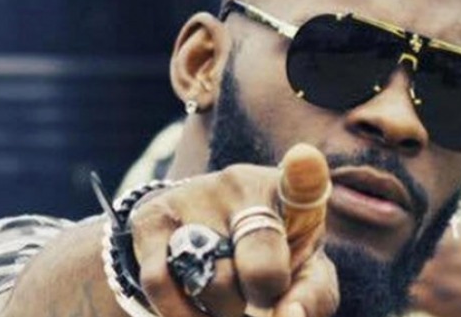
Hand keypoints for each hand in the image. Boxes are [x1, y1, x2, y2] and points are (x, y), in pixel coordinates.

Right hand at [129, 144, 338, 316]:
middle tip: (258, 301)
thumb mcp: (303, 276)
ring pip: (210, 281)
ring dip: (221, 312)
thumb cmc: (269, 260)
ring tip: (228, 305)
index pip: (302, 177)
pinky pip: (160, 282)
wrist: (201, 236)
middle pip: (259, 268)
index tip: (305, 160)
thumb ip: (310, 298)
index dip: (304, 171)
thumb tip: (289, 316)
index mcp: (289, 194)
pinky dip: (178, 314)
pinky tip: (193, 315)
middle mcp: (241, 183)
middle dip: (261, 302)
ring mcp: (193, 196)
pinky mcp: (151, 217)